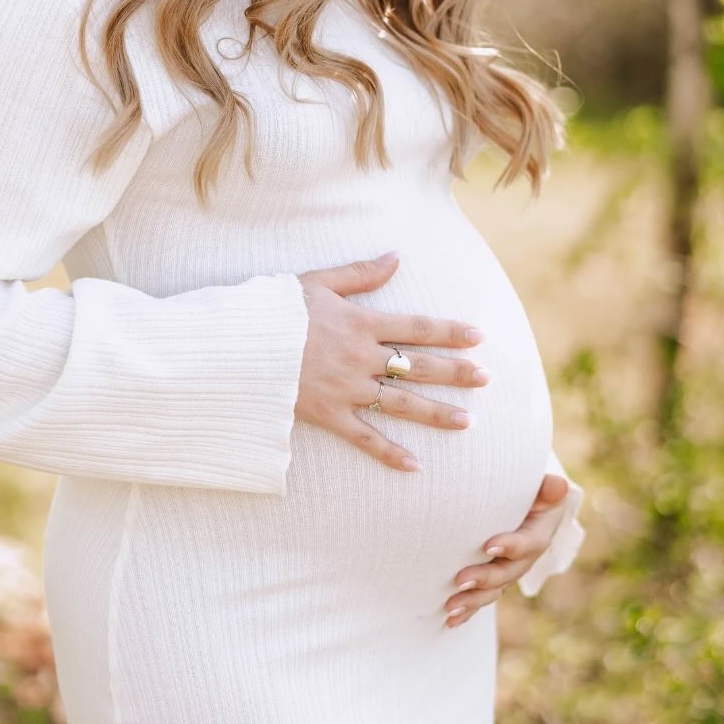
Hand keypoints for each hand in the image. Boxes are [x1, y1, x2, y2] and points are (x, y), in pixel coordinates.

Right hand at [294, 251, 489, 470]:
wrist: (237, 347)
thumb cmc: (276, 311)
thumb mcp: (318, 283)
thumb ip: (360, 273)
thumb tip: (396, 257)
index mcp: (360, 323)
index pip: (417, 327)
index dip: (450, 332)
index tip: (478, 337)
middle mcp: (360, 358)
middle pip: (418, 366)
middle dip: (456, 373)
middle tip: (486, 379)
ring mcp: (346, 389)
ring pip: (400, 404)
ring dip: (436, 413)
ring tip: (468, 422)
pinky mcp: (328, 415)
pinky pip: (365, 438)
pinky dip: (389, 453)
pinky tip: (415, 466)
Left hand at [442, 472, 571, 626]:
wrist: (527, 510)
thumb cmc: (531, 494)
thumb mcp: (542, 489)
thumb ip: (547, 488)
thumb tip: (558, 486)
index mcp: (537, 536)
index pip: (527, 544)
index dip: (511, 546)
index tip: (489, 545)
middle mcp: (524, 560)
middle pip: (507, 573)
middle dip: (484, 579)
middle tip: (461, 580)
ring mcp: (508, 572)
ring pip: (493, 591)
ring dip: (472, 601)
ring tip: (450, 607)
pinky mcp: (493, 580)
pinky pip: (482, 597)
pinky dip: (467, 611)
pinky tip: (449, 621)